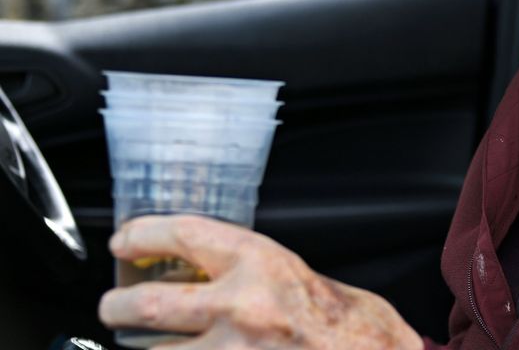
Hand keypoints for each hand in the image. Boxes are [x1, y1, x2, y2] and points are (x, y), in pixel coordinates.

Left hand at [98, 215, 422, 348]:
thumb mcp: (298, 275)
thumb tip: (198, 269)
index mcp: (262, 265)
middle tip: (114, 306)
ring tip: (157, 342)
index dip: (142, 235)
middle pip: (149, 304)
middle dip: (119, 306)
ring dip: (151, 349)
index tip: (126, 240)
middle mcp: (241, 308)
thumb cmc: (349, 322)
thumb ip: (248, 272)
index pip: (183, 235)